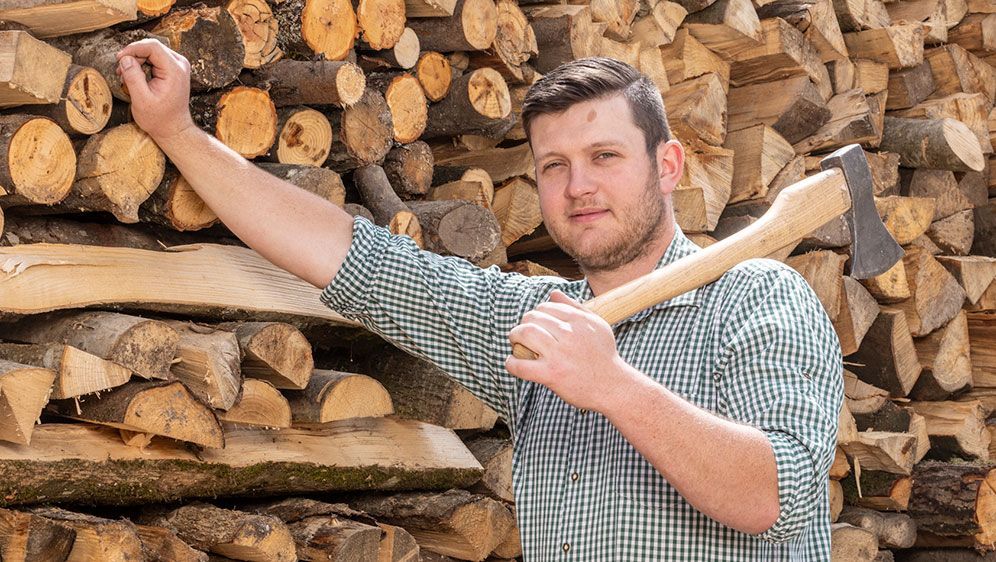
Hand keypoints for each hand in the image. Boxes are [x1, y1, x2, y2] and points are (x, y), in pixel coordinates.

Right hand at [115, 39, 195, 141]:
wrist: (174, 129)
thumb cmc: (159, 118)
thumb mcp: (141, 100)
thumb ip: (133, 78)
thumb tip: (125, 59)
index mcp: (175, 70)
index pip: (152, 46)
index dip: (132, 49)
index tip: (119, 59)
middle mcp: (180, 64)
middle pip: (152, 47)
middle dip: (133, 56)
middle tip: (121, 71)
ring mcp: (178, 65)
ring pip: (152, 51)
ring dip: (136, 60)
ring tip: (126, 77)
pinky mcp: (174, 69)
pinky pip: (155, 58)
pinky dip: (142, 64)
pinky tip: (135, 77)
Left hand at [505, 291, 637, 412]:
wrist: (613, 387)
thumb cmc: (604, 357)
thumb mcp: (597, 326)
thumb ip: (575, 307)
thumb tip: (553, 294)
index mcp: (579, 320)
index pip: (547, 307)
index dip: (537, 314)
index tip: (536, 324)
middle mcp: (569, 334)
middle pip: (533, 317)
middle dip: (523, 323)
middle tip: (522, 334)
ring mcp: (559, 354)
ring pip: (525, 334)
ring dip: (514, 336)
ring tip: (516, 343)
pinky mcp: (552, 374)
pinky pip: (522, 365)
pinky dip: (511, 363)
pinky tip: (512, 362)